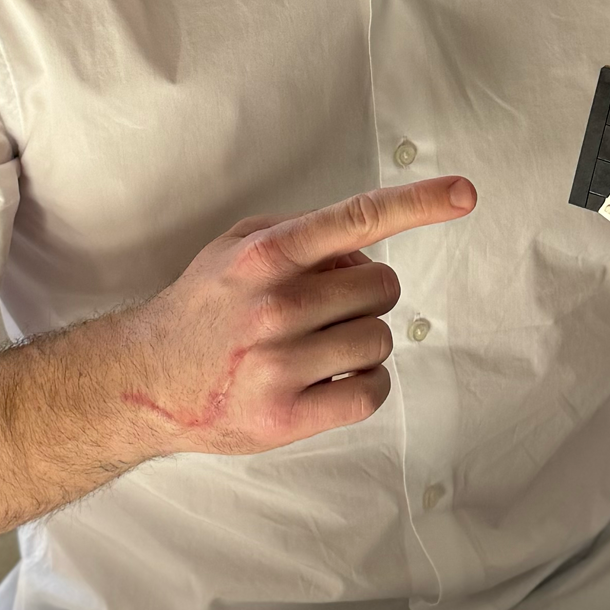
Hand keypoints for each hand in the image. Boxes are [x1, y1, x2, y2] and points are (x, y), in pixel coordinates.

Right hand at [113, 175, 476, 455]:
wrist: (145, 380)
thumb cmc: (204, 307)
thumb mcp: (238, 246)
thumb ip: (301, 236)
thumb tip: (363, 251)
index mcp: (267, 254)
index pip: (356, 218)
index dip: (417, 203)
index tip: (464, 193)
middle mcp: (276, 305)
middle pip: (381, 288)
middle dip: (366, 294)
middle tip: (326, 308)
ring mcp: (281, 364)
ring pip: (379, 340)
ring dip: (362, 340)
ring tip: (319, 346)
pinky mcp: (286, 417)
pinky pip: (370, 392)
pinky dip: (365, 384)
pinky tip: (333, 378)